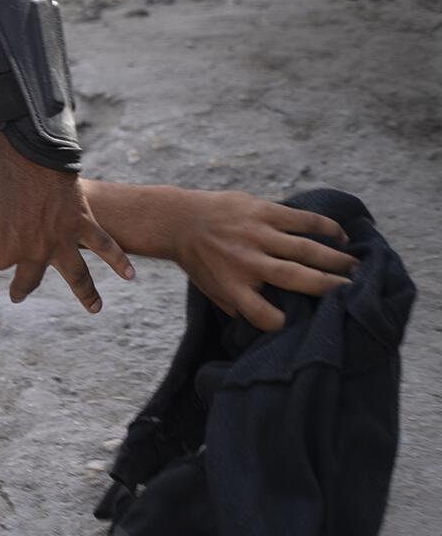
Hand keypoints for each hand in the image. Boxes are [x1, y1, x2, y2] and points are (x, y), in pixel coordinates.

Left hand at [0, 135, 133, 311]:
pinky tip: (130, 275)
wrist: (23, 150)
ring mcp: (61, 239)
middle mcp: (35, 252)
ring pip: (75, 271)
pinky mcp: (80, 220)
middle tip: (18, 296)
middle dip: (23, 287)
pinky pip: (103, 243)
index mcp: (2, 252)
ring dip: (85, 290)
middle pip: (29, 277)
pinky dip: (117, 257)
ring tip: (95, 308)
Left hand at [164, 190, 354, 330]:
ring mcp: (256, 234)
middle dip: (328, 287)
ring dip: (335, 258)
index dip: (282, 322)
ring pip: (306, 249)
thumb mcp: (212, 289)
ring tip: (356, 267)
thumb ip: (238, 305)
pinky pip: (302, 219)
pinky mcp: (263, 211)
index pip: (263, 314)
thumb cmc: (200, 260)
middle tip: (353, 291)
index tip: (300, 325)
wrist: (179, 220)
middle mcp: (246, 262)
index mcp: (232, 286)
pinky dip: (326, 227)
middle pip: (296, 279)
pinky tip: (342, 236)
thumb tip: (272, 322)